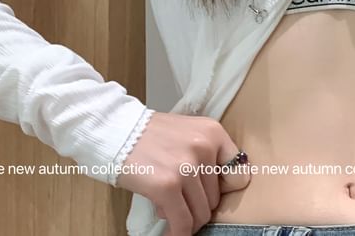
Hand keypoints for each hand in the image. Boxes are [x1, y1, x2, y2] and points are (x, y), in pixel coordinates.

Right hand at [116, 112, 250, 234]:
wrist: (115, 129)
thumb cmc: (149, 135)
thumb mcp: (187, 134)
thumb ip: (204, 158)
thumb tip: (210, 197)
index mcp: (213, 132)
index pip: (240, 175)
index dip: (224, 189)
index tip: (207, 193)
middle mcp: (204, 147)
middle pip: (217, 198)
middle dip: (198, 205)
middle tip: (179, 201)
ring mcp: (187, 167)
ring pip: (201, 213)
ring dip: (187, 219)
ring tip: (169, 209)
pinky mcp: (167, 185)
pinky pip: (182, 221)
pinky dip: (178, 232)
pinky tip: (170, 233)